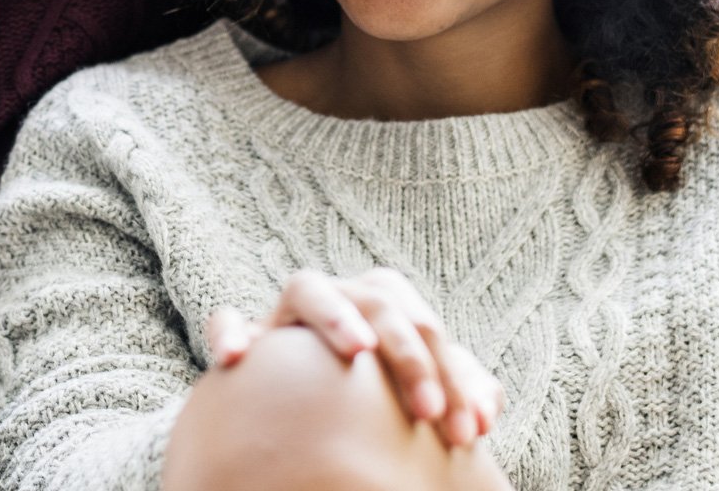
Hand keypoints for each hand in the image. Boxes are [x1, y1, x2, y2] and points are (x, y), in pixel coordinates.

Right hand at [206, 268, 503, 448]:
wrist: (293, 400)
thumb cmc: (363, 394)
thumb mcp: (407, 390)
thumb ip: (451, 387)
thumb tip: (491, 404)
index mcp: (380, 306)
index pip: (425, 324)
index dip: (454, 374)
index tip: (473, 431)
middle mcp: (337, 298)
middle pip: (377, 300)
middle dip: (410, 356)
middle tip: (430, 412)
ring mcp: (287, 313)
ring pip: (308, 287)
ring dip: (335, 314)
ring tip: (358, 349)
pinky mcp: (245, 335)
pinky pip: (227, 319)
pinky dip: (229, 330)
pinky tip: (235, 360)